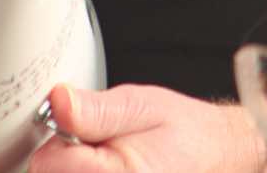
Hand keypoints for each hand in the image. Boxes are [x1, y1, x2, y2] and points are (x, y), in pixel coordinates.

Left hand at [21, 84, 266, 172]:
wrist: (218, 159)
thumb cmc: (184, 135)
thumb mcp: (141, 105)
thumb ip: (94, 109)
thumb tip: (57, 101)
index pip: (48, 162)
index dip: (56, 139)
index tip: (74, 128)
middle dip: (61, 161)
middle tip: (93, 146)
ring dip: (70, 171)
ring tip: (100, 160)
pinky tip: (99, 170)